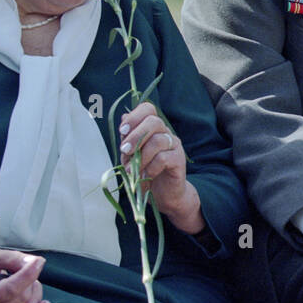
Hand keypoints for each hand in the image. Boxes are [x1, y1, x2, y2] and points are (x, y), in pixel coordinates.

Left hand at [119, 101, 203, 233]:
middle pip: (154, 121)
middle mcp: (165, 133)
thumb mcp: (131, 155)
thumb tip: (123, 117)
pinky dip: (151, 168)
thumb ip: (128, 138)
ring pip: (158, 141)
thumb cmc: (144, 172)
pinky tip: (146, 175)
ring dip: (141, 156)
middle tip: (124, 151)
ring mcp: (174, 145)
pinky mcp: (179, 160)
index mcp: (153, 128)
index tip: (122, 132)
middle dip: (135, 136)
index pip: (148, 109)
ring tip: (132, 170)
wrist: (162, 194)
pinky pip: (164, 158)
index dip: (134, 117)